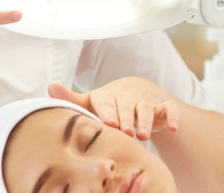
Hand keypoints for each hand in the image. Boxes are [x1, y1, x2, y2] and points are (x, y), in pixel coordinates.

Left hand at [48, 77, 180, 140]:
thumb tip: (50, 87)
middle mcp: (128, 96)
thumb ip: (72, 98)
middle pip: (127, 108)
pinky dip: (173, 117)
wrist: (139, 91)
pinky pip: (170, 110)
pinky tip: (173, 127)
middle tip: (125, 132)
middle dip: (127, 119)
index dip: (108, 112)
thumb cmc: (110, 102)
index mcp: (109, 96)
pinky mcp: (163, 105)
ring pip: (147, 109)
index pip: (107, 103)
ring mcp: (147, 100)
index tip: (108, 122)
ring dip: (146, 121)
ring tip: (143, 135)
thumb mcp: (92, 101)